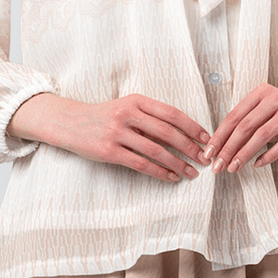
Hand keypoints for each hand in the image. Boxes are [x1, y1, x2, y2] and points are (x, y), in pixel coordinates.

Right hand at [8, 93, 211, 182]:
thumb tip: (182, 133)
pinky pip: (141, 164)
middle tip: (204, 158)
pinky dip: (159, 172)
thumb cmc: (104, 116)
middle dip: (189, 147)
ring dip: (177, 163)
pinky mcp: (109, 151)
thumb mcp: (126, 107)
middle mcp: (128, 113)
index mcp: (136, 100)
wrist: (71, 123)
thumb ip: (149, 116)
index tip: (206, 138)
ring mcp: (118, 132)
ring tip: (191, 172)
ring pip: (156, 150)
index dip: (191, 126)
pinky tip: (171, 178)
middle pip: (167, 132)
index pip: (171, 113)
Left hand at [205, 86, 277, 172]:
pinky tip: (257, 164)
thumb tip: (220, 146)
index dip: (220, 135)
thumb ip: (247, 122)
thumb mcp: (265, 112)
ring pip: (262, 135)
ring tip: (233, 168)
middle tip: (218, 165)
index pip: (235, 115)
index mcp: (261, 91)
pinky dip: (268, 156)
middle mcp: (276, 97)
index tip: (209, 152)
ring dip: (245, 154)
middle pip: (246, 125)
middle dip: (229, 147)